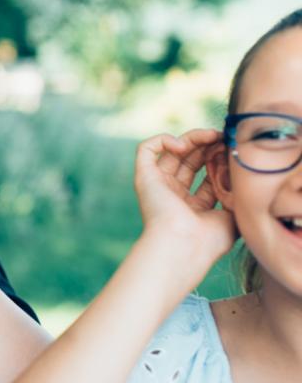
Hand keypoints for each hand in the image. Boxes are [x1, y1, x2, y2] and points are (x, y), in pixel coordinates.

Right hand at [135, 128, 236, 262]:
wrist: (184, 246)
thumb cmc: (209, 240)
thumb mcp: (233, 215)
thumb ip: (236, 194)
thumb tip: (238, 172)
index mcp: (193, 206)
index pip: (206, 175)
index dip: (220, 160)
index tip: (234, 152)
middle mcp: (174, 195)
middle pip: (190, 160)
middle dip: (209, 146)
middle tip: (224, 138)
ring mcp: (158, 185)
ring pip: (172, 151)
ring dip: (193, 138)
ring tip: (211, 135)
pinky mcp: (144, 177)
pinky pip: (147, 149)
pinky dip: (163, 140)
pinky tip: (182, 144)